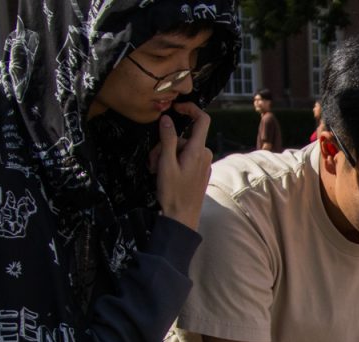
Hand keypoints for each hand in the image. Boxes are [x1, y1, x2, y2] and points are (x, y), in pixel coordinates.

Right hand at [154, 102, 211, 231]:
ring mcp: (203, 164)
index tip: (175, 108)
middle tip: (153, 161)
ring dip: (165, 155)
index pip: (202, 119)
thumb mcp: (166, 163)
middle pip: (183, 138)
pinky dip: (172, 162)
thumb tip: (167, 119)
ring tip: (156, 171)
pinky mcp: (199, 171)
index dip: (190, 109)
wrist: (182, 217)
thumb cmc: (174, 193)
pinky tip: (163, 175)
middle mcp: (205, 155)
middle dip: (165, 144)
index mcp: (199, 150)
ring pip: (181, 149)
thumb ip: (168, 139)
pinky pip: (185, 159)